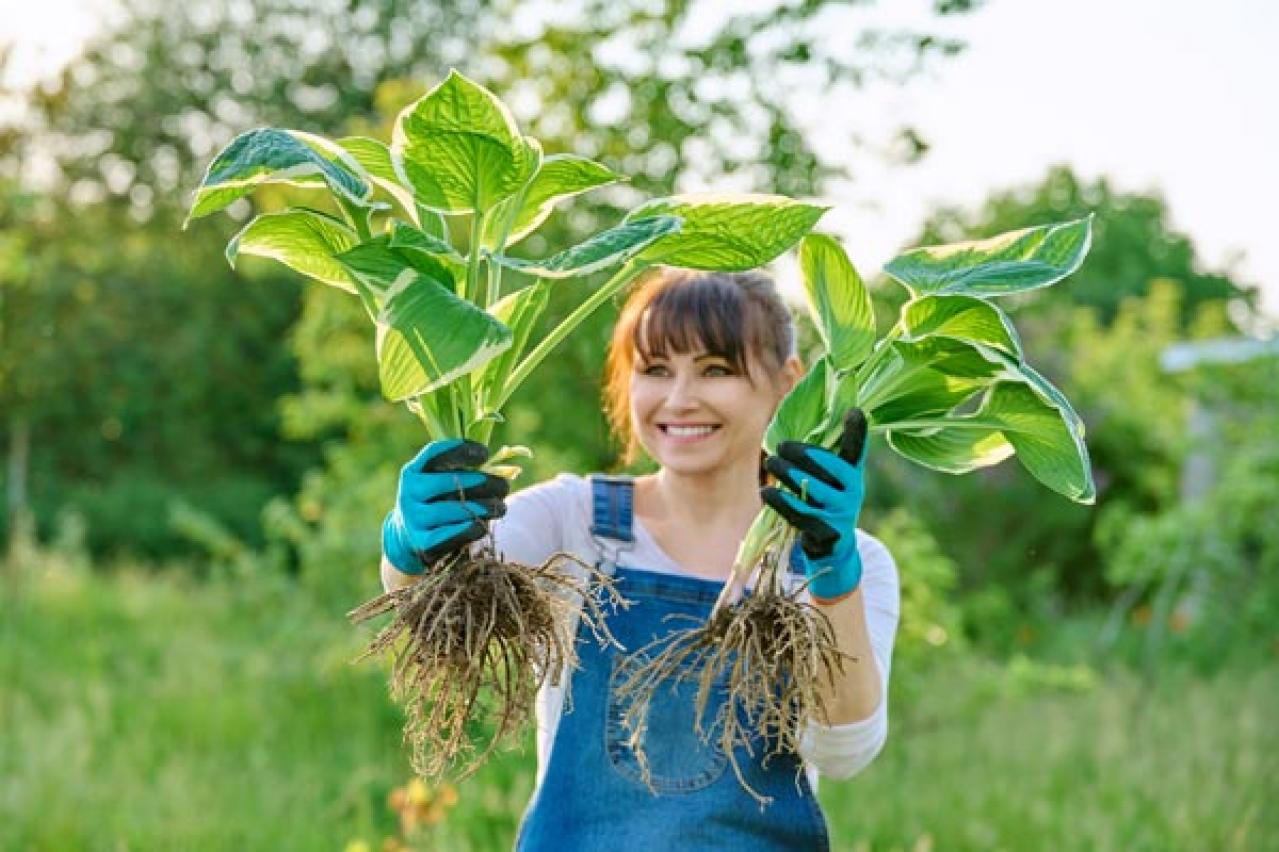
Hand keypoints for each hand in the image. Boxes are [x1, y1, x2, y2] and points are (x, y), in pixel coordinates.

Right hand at [382, 438, 509, 574]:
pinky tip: (483, 527)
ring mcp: (413, 519)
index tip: (484, 453)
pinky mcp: (422, 544)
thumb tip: (498, 467)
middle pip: (446, 482)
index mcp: (413, 472)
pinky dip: (470, 530)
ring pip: (450, 510)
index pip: (434, 454)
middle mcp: (409, 494)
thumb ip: (461, 471)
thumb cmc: (437, 502)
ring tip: (500, 507)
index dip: (461, 450)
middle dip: (481, 482)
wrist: (410, 539)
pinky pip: (449, 536)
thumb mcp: (440, 482)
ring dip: (482, 507)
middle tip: (504, 486)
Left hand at [760, 409, 868, 602]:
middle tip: (780, 446)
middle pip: (829, 467)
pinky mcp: (827, 533)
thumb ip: (814, 462)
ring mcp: (842, 514)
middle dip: (802, 453)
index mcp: (852, 475)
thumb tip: (784, 434)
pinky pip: (801, 514)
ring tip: (770, 462)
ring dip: (788, 473)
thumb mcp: (825, 483)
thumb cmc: (820, 506)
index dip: (856, 431)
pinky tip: (767, 493)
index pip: (856, 451)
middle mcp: (853, 492)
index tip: (855, 411)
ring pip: (813, 488)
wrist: (831, 551)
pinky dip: (782, 502)